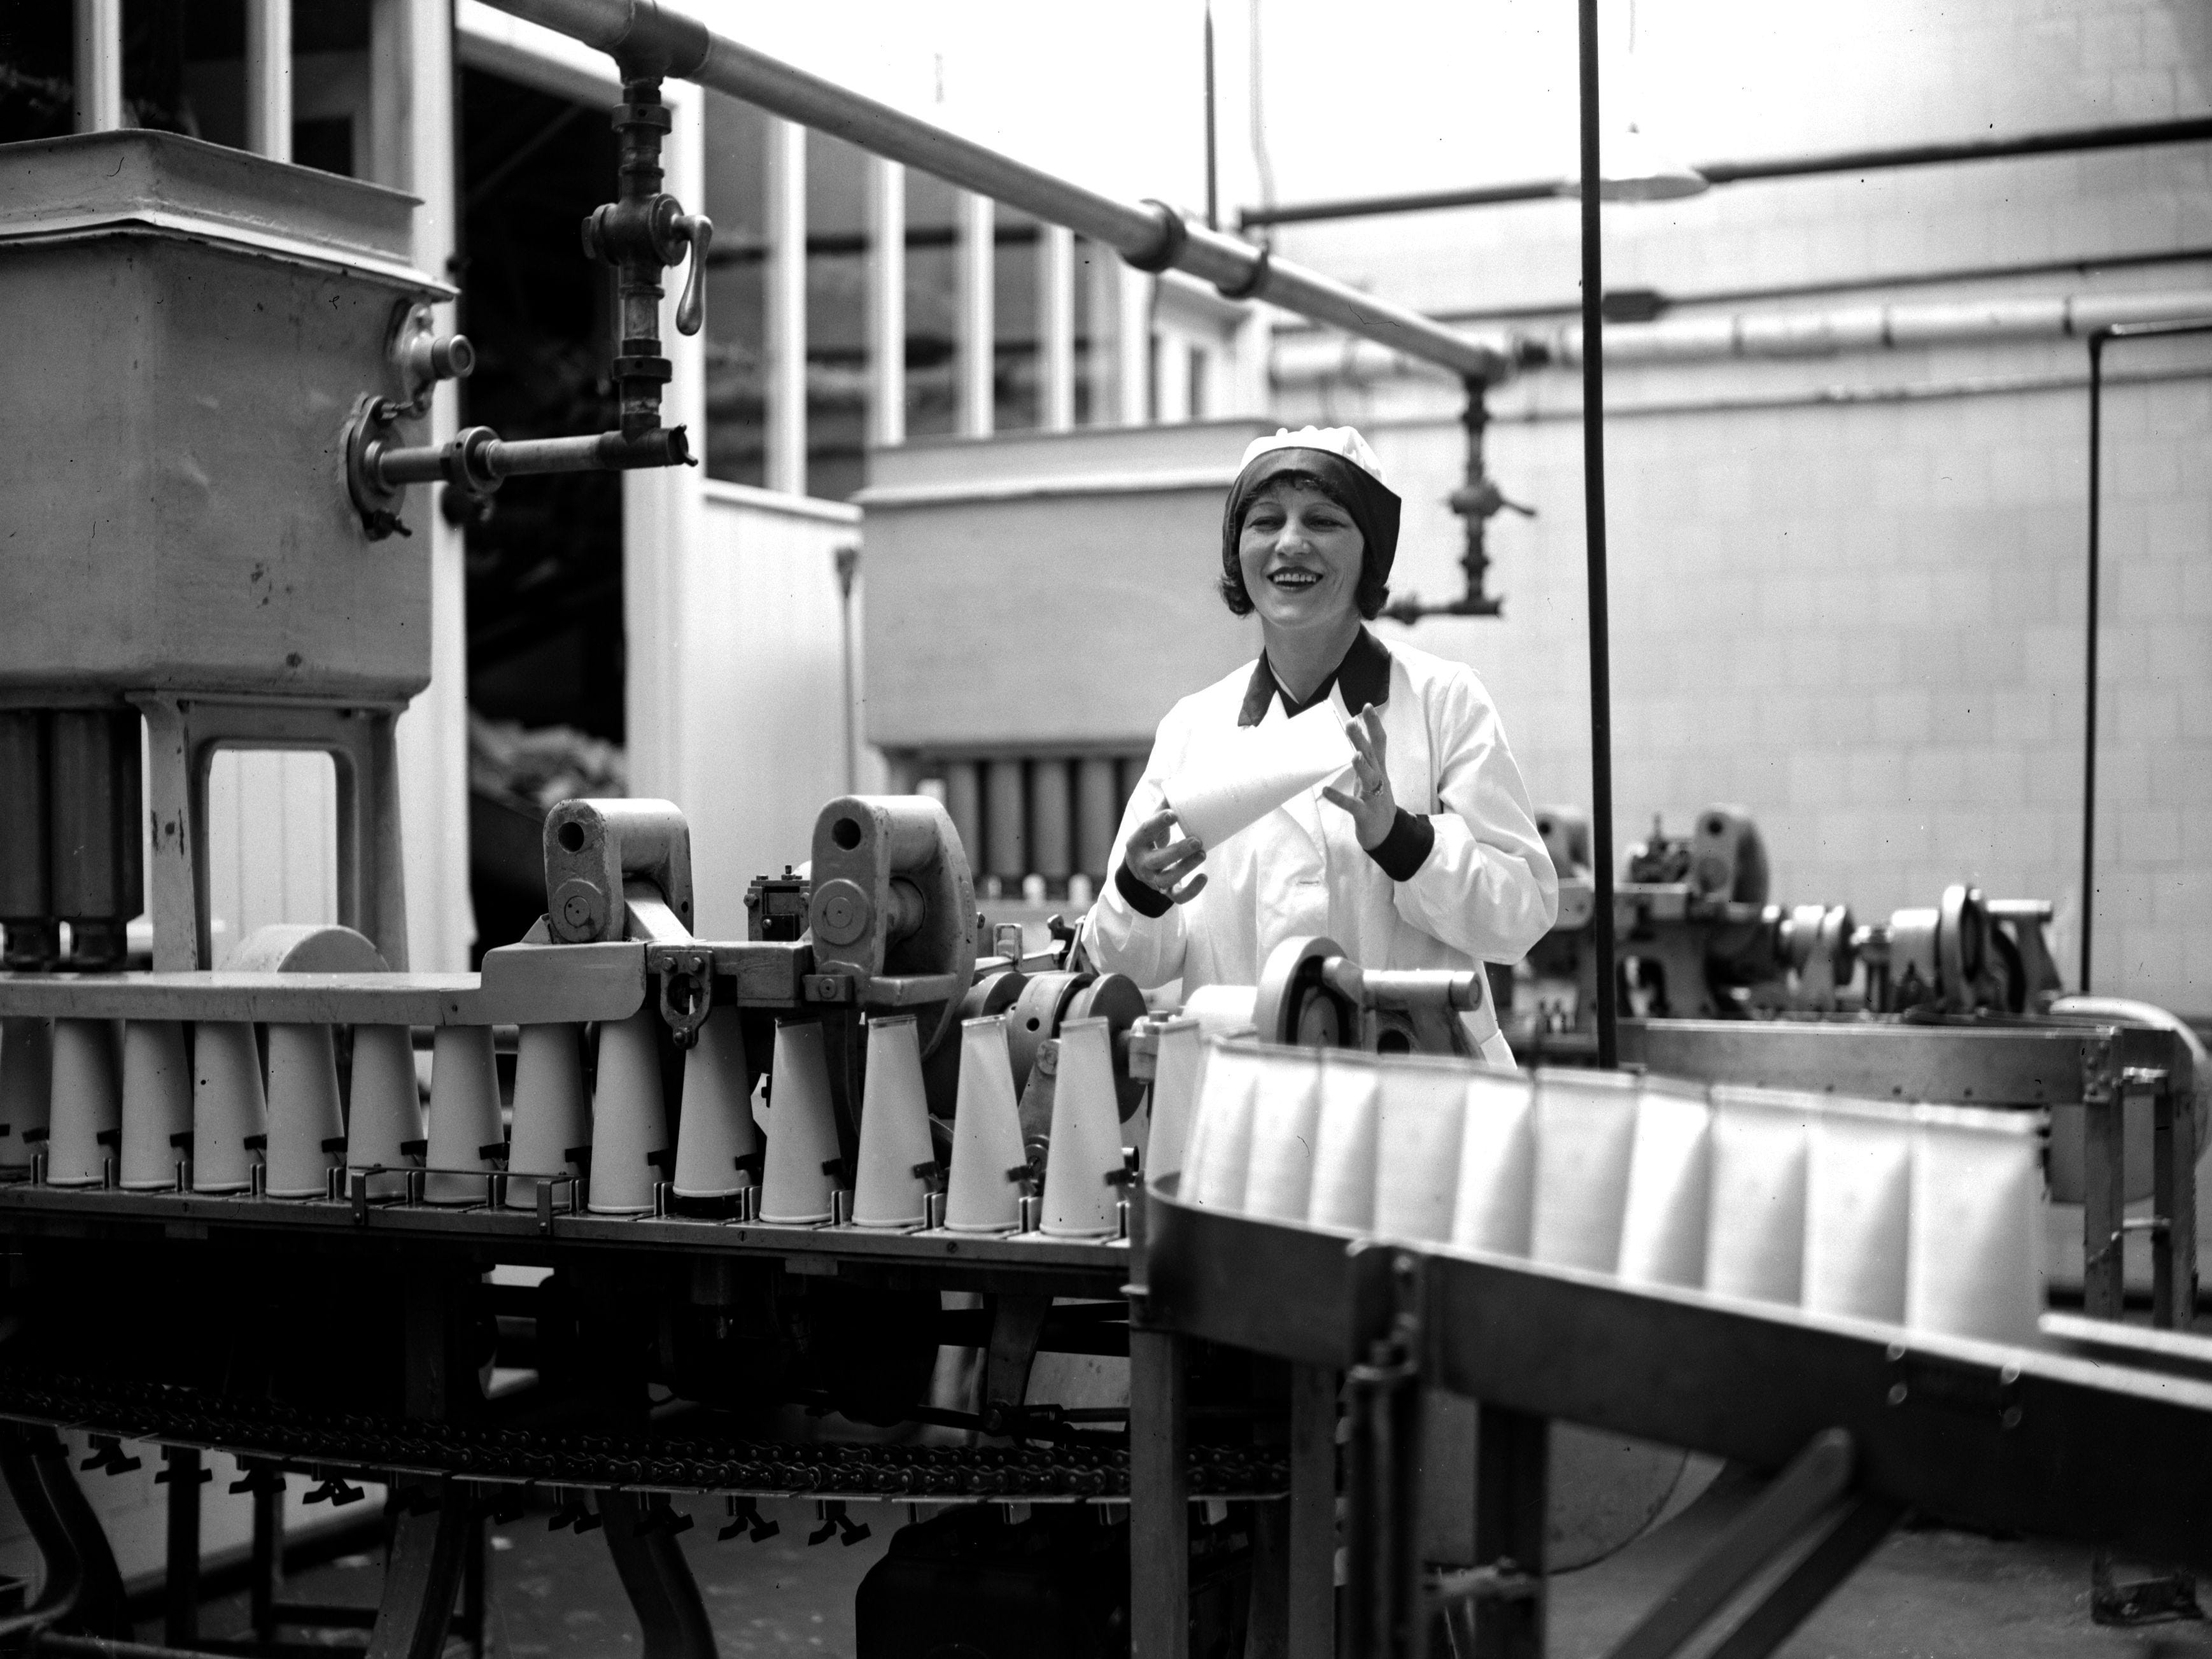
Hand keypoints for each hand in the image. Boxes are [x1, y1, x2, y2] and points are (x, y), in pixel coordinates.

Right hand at [1126, 808, 1208, 903]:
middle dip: (1178, 851)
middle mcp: (1142, 864)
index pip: (1145, 831)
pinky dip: (1192, 890)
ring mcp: (1153, 880)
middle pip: (1158, 860)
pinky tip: (1204, 878)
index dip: (1158, 823)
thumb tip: (1179, 782)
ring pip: (1169, 879)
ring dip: (1187, 867)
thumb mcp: (1151, 825)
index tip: (1173, 813)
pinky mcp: (1165, 892)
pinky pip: (1178, 897)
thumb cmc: (1150, 841)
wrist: (1138, 870)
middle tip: (1197, 840)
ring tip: (1202, 853)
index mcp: (1136, 842)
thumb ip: (1163, 807)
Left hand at [1321, 703, 1396, 849]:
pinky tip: (1326, 791)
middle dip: (1363, 740)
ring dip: (1362, 766)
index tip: (1367, 706)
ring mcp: (1374, 797)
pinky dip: (1339, 798)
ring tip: (1354, 755)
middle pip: (1373, 756)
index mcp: (1379, 769)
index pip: (1379, 743)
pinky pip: (1352, 805)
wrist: (1387, 834)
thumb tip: (1357, 740)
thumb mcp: (1374, 777)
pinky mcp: (1365, 814)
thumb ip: (1368, 759)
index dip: (1374, 725)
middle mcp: (1379, 780)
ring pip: (1370, 779)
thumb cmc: (1376, 802)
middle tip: (1351, 723)